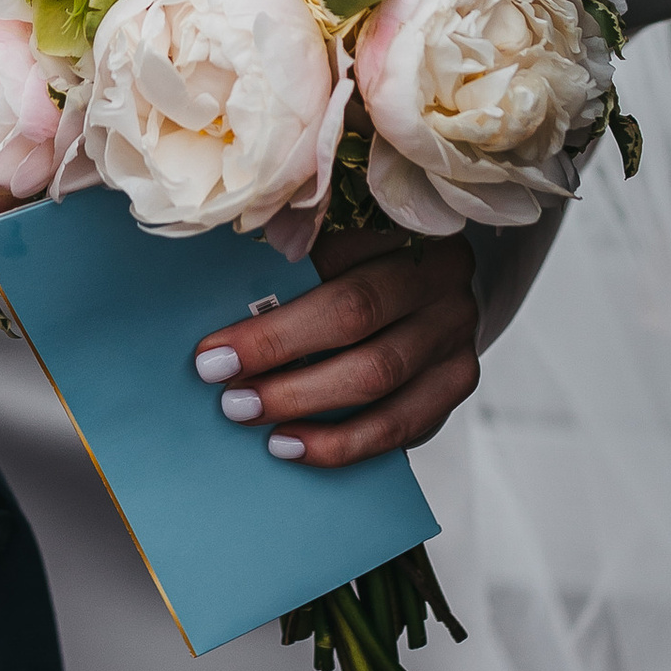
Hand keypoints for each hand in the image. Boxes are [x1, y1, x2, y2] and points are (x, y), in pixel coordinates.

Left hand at [191, 225, 480, 463]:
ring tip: (246, 413)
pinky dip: (340, 443)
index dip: (271, 305)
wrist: (430, 295)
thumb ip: (292, 265)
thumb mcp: (335, 248)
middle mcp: (442, 278)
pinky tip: (291, 445)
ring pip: (378, 376)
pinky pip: (399, 426)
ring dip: (303, 401)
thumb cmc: (360, 268)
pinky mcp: (457, 383)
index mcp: (404, 225)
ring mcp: (457, 333)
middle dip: (279, 350)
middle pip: (356, 315)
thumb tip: (215, 301)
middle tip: (221, 381)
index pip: (331, 259)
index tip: (213, 345)